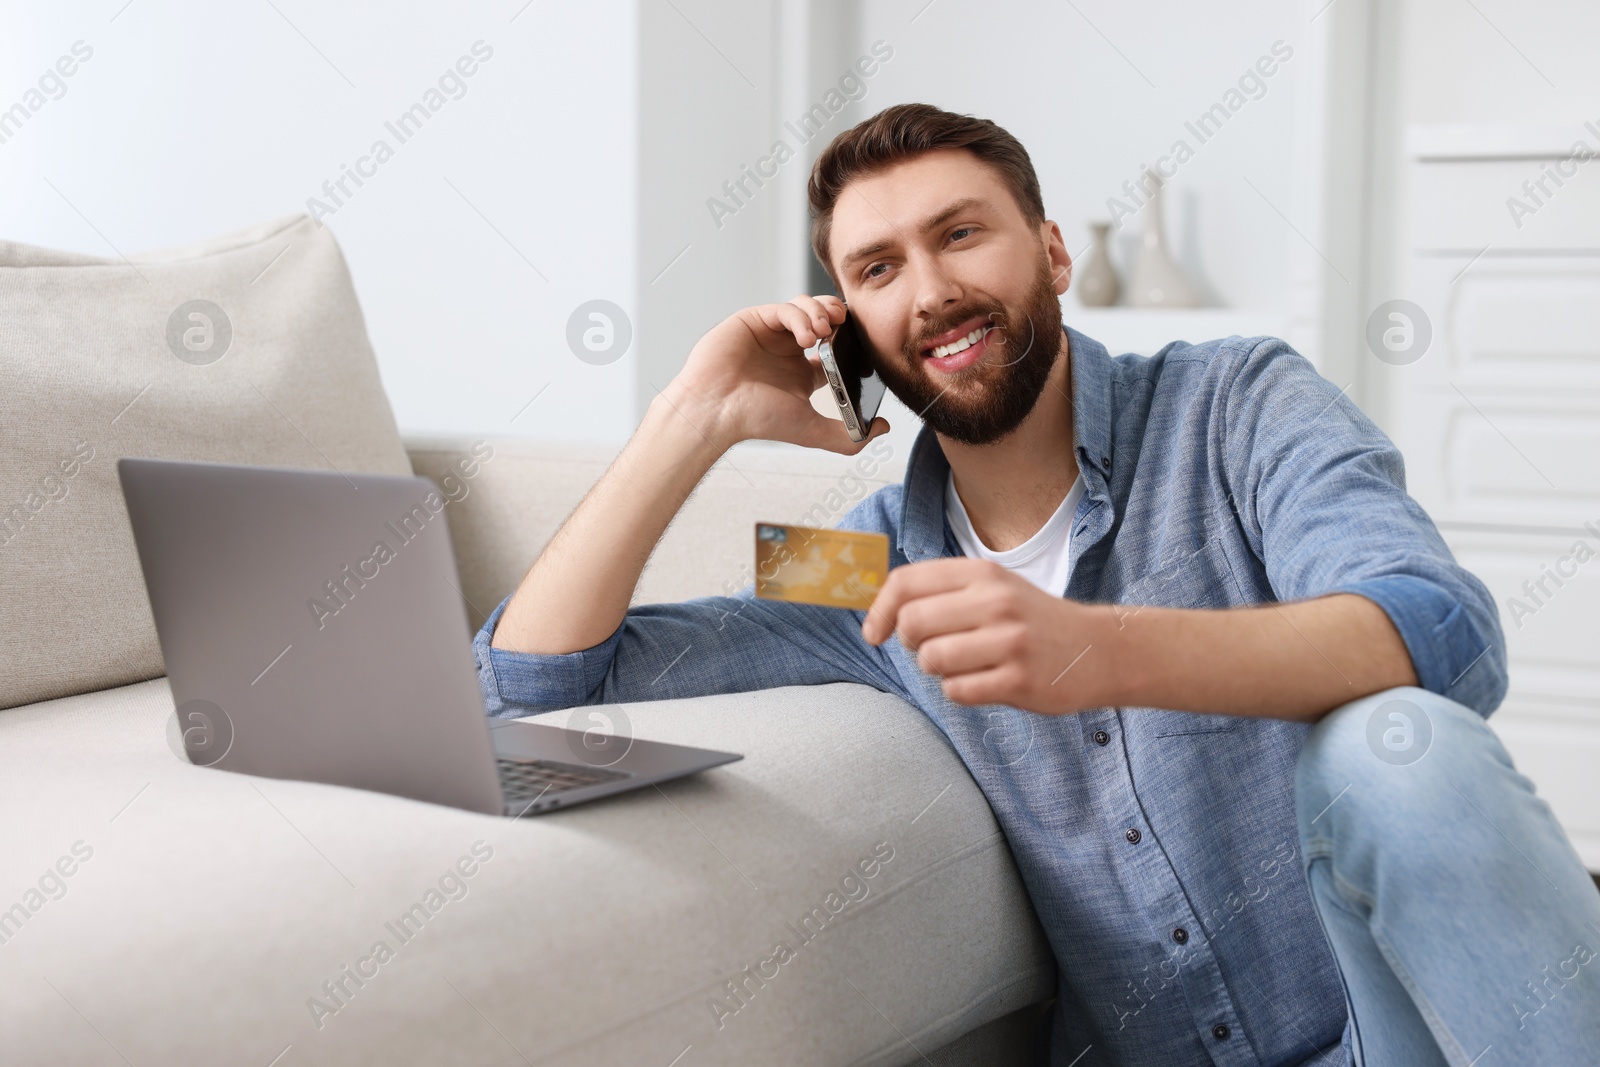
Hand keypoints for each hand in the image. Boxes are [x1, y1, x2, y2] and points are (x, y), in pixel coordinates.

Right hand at [660, 295, 889, 454]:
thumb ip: (850, 435)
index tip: (859, 346)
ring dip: (820, 313)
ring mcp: (770, 334)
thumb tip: (883, 429)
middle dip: (838, 317)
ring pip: (804, 307)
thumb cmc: (756, 420)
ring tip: (825, 330)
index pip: (835, 349)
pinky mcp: (754, 320)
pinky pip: (784, 307)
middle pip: (823, 320)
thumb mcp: (812, 430)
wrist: (717, 409)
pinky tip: (805, 335)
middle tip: (846, 325)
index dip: (849, 343)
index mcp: (802, 374)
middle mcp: (787, 352)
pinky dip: (799, 316)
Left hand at [861, 558, 1107, 713]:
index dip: (880, 610)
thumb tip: (883, 608)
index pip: (907, 582)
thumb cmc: (1033, 621)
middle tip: (932, 649)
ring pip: (932, 660)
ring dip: (938, 670)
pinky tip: (984, 683)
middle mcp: (995, 601)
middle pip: (913, 623)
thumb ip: (943, 592)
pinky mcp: (1019, 679)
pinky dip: (960, 691)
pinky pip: (958, 691)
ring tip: (965, 665)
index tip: (876, 632)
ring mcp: (1009, 641)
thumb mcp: (994, 587)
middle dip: (911, 644)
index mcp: (982, 573)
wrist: (1098, 649)